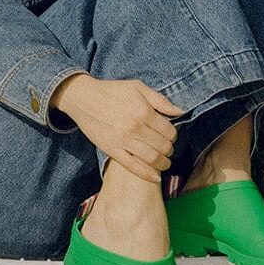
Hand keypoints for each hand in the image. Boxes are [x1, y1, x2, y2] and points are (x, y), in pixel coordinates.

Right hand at [51, 74, 183, 182]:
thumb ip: (160, 100)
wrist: (83, 98)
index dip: (174, 136)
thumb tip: (180, 111)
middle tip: (168, 150)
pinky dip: (147, 174)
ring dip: (163, 164)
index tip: (170, 136)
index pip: (169, 131)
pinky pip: (132, 166)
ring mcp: (123, 141)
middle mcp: (135, 128)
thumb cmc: (112, 91)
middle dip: (169, 150)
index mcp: (144, 112)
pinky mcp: (112, 150)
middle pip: (163, 146)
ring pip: (152, 159)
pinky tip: (155, 177)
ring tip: (164, 163)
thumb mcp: (138, 87)